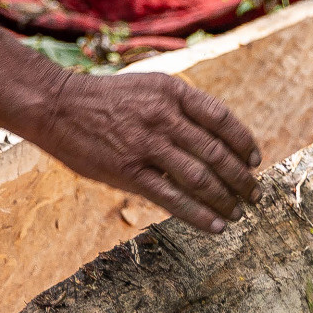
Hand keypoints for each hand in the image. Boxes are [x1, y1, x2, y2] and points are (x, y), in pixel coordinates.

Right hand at [0, 15, 262, 233]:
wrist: (57, 105)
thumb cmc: (106, 99)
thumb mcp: (148, 87)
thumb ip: (181, 108)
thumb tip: (217, 140)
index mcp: (172, 91)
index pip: (222, 119)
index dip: (244, 142)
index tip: (255, 160)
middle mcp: (164, 116)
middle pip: (217, 152)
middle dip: (241, 178)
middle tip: (254, 194)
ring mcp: (146, 145)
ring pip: (201, 178)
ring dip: (226, 198)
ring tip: (238, 212)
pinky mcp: (129, 172)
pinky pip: (173, 198)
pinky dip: (200, 215)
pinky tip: (216, 225)